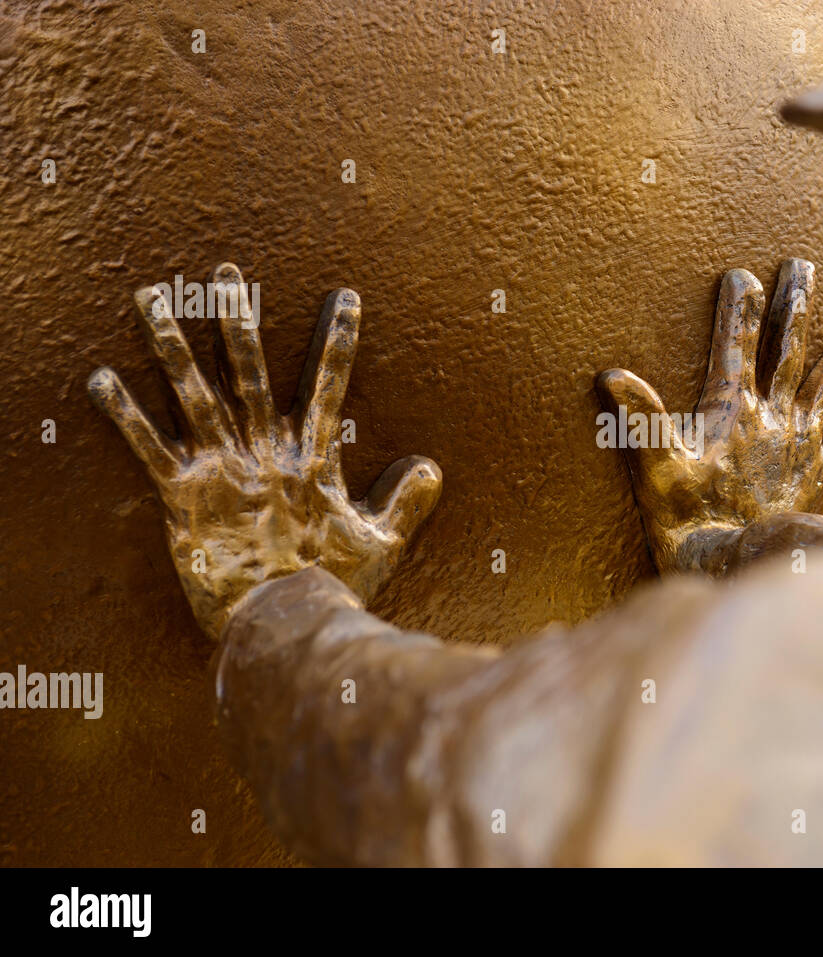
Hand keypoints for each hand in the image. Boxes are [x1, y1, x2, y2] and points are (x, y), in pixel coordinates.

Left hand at [88, 262, 441, 639]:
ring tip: (150, 299)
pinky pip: (147, 447)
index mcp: (312, 460)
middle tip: (226, 275)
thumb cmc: (333, 585)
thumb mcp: (381, 543)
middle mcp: (266, 452)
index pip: (328, 387)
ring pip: (194, 395)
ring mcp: (223, 470)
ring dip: (172, 345)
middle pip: (249, 374)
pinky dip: (124, 413)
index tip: (344, 299)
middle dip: (238, 321)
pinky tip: (99, 379)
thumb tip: (430, 469)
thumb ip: (405, 502)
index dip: (338, 341)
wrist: (283, 620)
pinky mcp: (183, 496)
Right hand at [597, 258, 822, 572]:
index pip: (735, 345)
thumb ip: (638, 417)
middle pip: (786, 351)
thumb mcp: (653, 463)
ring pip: (822, 386)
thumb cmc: (684, 514)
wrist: (727, 560)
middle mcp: (771, 418)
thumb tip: (611, 375)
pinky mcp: (812, 469)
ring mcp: (797, 443)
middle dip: (794, 307)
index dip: (737, 309)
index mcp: (732, 409)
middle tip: (803, 267)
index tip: (741, 274)